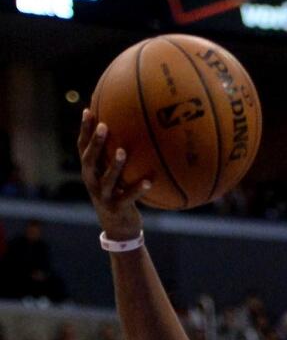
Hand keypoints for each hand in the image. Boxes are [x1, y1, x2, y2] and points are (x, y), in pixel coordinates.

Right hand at [78, 108, 150, 240]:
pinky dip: (138, 189)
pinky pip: (128, 198)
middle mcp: (92, 182)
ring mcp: (103, 196)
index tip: (88, 110)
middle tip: (103, 126)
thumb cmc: (119, 195)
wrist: (118, 228)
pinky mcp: (117, 208)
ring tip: (123, 151)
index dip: (84, 130)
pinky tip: (149, 181)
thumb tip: (136, 133)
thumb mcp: (115, 176)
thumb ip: (118, 158)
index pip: (83, 147)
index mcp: (91, 171)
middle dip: (96, 143)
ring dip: (114, 165)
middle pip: (89, 160)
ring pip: (107, 179)